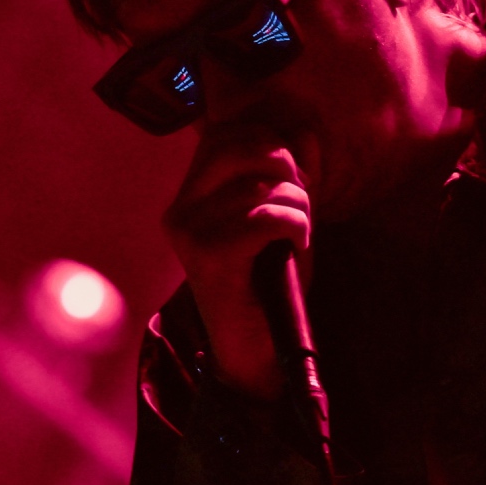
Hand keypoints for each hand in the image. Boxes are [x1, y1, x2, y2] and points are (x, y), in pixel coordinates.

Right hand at [162, 126, 311, 400]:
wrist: (256, 351)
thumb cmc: (268, 282)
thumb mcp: (276, 216)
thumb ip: (286, 172)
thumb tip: (305, 133)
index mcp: (189, 197)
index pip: (226, 133)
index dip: (272, 142)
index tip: (296, 176)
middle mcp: (180, 211)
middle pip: (240, 145)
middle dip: (286, 166)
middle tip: (300, 203)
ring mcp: (190, 233)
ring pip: (261, 183)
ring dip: (298, 205)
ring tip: (298, 233)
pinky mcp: (209, 257)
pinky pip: (267, 216)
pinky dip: (296, 226)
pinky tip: (297, 246)